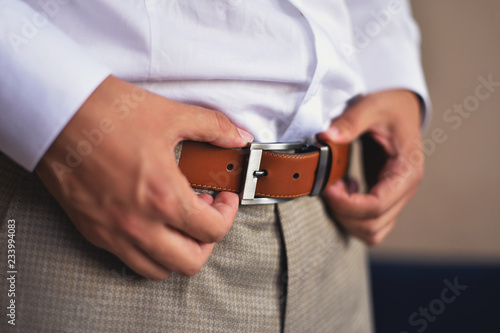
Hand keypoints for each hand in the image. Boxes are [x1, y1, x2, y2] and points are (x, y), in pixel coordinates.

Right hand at [35, 76, 253, 279]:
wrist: (56, 113)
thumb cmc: (107, 112)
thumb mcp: (171, 115)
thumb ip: (213, 128)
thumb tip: (236, 136)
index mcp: (163, 196)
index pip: (213, 230)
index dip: (228, 215)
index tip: (224, 199)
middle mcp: (139, 223)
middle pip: (190, 262)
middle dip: (207, 241)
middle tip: (205, 215)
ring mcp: (113, 232)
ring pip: (158, 270)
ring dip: (178, 251)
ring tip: (178, 222)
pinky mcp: (93, 231)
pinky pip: (128, 259)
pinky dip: (148, 251)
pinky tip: (150, 222)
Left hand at [318, 90, 423, 244]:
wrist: (402, 108)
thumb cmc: (389, 107)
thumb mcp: (371, 106)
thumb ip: (351, 121)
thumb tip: (327, 137)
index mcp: (406, 171)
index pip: (376, 206)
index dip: (346, 203)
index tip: (327, 187)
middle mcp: (405, 190)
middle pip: (372, 225)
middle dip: (343, 212)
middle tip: (326, 187)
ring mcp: (397, 198)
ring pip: (372, 232)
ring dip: (347, 219)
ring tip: (335, 190)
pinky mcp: (386, 199)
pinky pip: (370, 224)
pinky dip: (352, 218)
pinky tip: (343, 191)